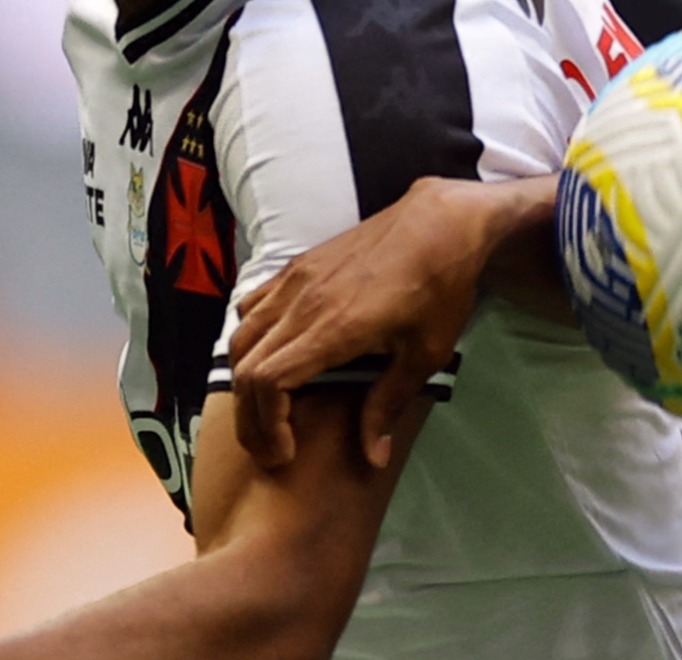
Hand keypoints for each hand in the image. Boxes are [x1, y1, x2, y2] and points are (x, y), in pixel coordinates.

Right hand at [229, 177, 523, 469]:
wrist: (440, 223)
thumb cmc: (440, 289)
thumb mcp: (425, 354)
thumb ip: (389, 405)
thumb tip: (372, 458)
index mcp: (334, 328)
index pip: (268, 381)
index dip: (266, 425)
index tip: (285, 452)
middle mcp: (302, 303)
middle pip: (246, 367)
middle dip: (250, 417)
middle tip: (271, 447)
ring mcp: (294, 280)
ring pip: (241, 336)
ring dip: (243, 381)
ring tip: (266, 412)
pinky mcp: (296, 265)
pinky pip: (251, 306)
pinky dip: (248, 340)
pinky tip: (270, 358)